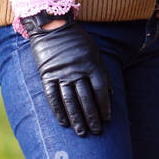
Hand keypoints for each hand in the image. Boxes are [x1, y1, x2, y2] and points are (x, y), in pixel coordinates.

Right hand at [24, 13, 112, 135]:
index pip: (100, 89)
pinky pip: (53, 96)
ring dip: (77, 118)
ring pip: (70, 101)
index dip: (104, 105)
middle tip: (96, 131)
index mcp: (91, 64)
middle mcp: (77, 70)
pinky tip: (63, 123)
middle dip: (92, 117)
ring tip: (82, 132)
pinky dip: (58, 111)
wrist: (52, 26)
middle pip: (86, 98)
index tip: (107, 119)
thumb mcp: (94, 52)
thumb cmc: (76, 41)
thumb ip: (102, 72)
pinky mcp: (47, 75)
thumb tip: (111, 94)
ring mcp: (61, 73)